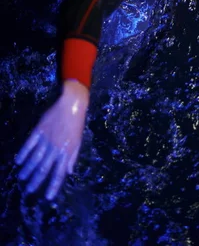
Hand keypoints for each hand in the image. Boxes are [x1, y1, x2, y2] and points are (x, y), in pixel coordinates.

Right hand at [15, 80, 88, 199]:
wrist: (72, 104)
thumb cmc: (77, 123)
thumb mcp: (78, 141)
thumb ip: (72, 157)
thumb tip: (69, 172)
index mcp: (66, 151)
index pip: (59, 173)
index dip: (53, 185)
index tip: (48, 197)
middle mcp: (55, 147)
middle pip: (44, 168)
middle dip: (37, 181)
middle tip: (29, 191)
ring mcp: (46, 139)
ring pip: (35, 158)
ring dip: (28, 169)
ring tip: (22, 178)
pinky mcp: (39, 130)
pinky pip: (29, 144)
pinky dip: (23, 153)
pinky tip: (18, 161)